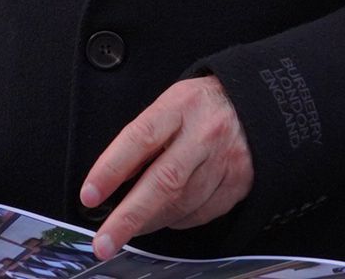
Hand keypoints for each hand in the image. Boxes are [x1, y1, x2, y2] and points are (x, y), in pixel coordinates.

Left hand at [80, 76, 253, 259]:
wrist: (254, 104)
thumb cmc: (200, 106)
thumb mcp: (168, 105)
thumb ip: (142, 138)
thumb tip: (110, 180)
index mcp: (180, 107)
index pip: (140, 139)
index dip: (112, 169)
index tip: (89, 195)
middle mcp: (205, 134)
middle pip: (163, 182)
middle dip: (129, 217)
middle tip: (104, 240)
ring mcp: (225, 160)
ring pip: (182, 204)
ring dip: (150, 221)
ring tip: (129, 227)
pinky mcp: (239, 182)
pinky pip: (201, 213)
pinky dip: (178, 220)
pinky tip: (165, 216)